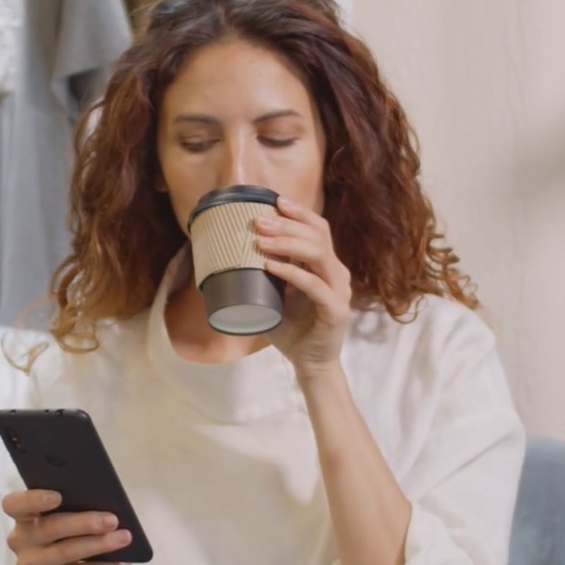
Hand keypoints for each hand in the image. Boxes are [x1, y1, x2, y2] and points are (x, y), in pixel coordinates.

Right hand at [1, 489, 132, 564]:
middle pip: (49, 528)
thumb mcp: (70, 521)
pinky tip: (122, 562)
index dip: (33, 499)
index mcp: (23, 517)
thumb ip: (75, 508)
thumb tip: (103, 502)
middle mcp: (20, 541)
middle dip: (84, 522)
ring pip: (66, 552)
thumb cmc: (72, 540)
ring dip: (100, 544)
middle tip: (112, 519)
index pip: (14, 505)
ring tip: (124, 538)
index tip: (58, 495)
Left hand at [256, 197, 352, 375]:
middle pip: (318, 236)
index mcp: (326, 266)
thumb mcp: (274, 295)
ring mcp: (339, 291)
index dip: (300, 213)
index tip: (276, 201)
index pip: (319, 229)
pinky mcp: (335, 310)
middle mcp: (337, 273)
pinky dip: (292, 273)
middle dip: (287, 224)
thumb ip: (262, 275)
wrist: (310, 363)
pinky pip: (315, 286)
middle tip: (258, 221)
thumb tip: (226, 256)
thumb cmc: (291, 328)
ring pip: (319, 255)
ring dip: (288, 244)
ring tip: (261, 240)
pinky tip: (271, 266)